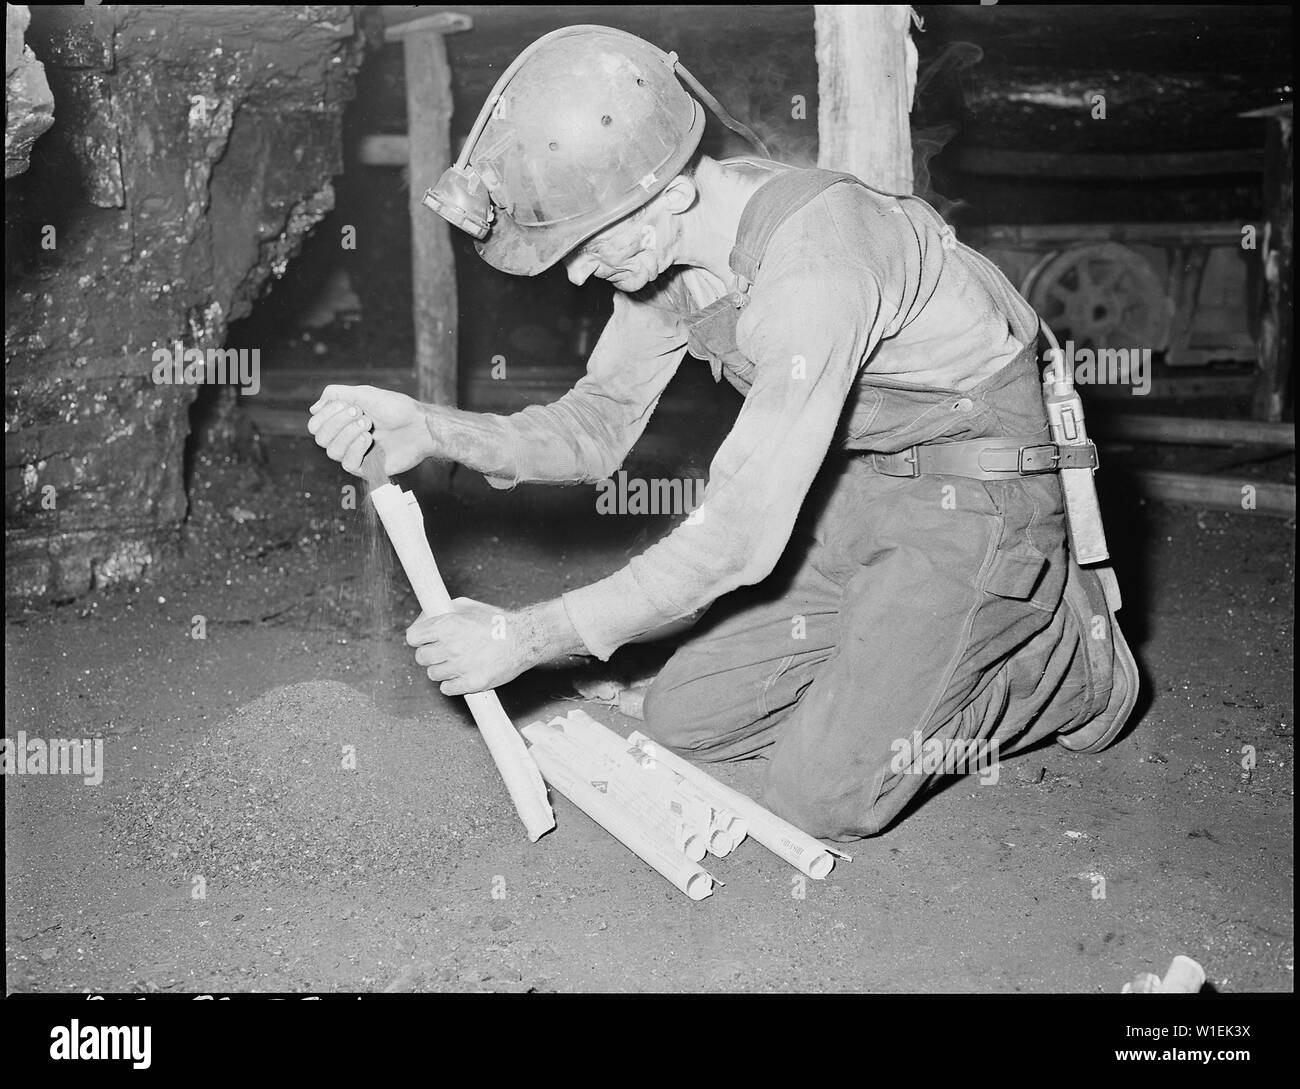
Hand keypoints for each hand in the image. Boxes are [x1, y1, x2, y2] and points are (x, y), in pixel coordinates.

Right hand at [308, 384, 433, 475]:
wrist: (420, 425)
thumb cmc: (396, 409)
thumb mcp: (364, 393)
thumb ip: (336, 395)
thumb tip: (313, 408)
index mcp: (342, 422)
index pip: (315, 424)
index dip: (327, 414)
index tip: (351, 404)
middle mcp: (346, 439)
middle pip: (320, 438)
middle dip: (338, 422)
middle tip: (361, 413)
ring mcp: (356, 454)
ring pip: (331, 451)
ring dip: (348, 434)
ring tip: (368, 425)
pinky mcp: (368, 468)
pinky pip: (347, 464)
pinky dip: (356, 449)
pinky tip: (369, 440)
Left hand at [406, 598, 537, 695]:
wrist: (524, 639)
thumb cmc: (497, 622)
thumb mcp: (466, 605)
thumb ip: (441, 611)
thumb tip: (423, 621)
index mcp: (448, 624)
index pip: (412, 637)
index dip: (419, 639)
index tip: (426, 640)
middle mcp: (452, 646)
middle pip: (421, 658)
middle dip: (431, 654)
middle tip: (445, 651)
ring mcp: (461, 666)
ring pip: (433, 674)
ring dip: (443, 669)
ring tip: (459, 661)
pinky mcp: (472, 683)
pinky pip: (447, 689)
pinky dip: (453, 684)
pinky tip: (463, 674)